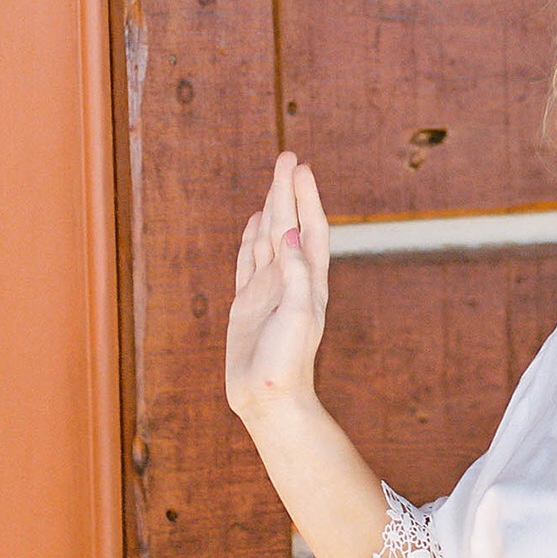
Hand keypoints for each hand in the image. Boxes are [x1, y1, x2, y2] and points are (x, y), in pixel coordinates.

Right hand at [225, 152, 329, 431]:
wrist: (269, 401)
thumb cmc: (288, 364)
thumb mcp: (297, 316)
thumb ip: (294, 275)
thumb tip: (289, 233)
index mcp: (309, 282)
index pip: (310, 229)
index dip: (306, 198)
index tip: (301, 167)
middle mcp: (290, 281)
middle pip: (289, 225)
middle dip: (287, 192)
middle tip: (286, 156)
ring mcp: (267, 290)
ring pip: (268, 239)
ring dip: (271, 209)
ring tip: (273, 181)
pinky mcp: (246, 304)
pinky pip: (248, 262)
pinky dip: (249, 239)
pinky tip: (253, 222)